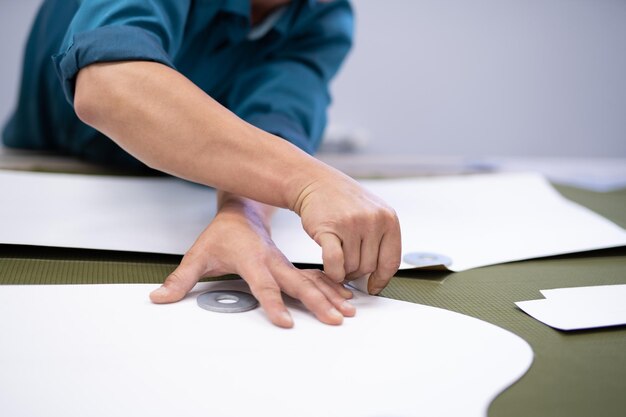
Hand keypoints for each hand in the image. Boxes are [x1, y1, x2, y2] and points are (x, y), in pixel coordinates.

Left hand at [150, 192, 354, 327]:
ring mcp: (286, 263)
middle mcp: (274, 261)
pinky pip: (316, 277)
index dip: (273, 304)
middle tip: (334, 318)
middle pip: (298, 284)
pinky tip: (346, 298)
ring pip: (312, 280)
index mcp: (252, 259)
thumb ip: (181, 279)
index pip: (263, 285)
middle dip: (318, 302)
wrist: (241, 211)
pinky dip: (332, 287)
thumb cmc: (222, 234)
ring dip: (331, 295)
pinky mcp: (292, 265)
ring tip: (348, 311)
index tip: (285, 322)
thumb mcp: (198, 255)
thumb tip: (159, 298)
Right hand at [293, 172, 401, 294]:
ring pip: (351, 267)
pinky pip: (334, 264)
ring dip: (342, 270)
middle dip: (356, 272)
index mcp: (389, 219)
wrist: (316, 183)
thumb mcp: (372, 215)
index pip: (391, 261)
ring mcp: (352, 224)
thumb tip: (379, 278)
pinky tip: (329, 268)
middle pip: (369, 267)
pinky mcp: (329, 228)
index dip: (381, 279)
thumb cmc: (343, 202)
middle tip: (346, 264)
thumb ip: (380, 242)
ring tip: (337, 257)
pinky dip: (332, 272)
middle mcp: (373, 220)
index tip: (373, 286)